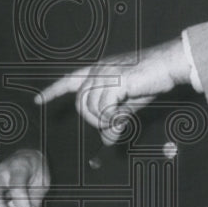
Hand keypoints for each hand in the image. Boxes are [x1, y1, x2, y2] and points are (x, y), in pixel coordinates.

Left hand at [35, 38, 191, 144]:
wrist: (170, 65)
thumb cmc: (151, 81)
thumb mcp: (128, 104)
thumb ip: (114, 119)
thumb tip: (108, 142)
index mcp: (98, 70)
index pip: (68, 80)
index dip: (52, 92)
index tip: (37, 101)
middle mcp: (98, 69)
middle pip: (80, 102)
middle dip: (92, 120)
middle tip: (112, 126)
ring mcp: (105, 73)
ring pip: (90, 107)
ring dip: (103, 121)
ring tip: (120, 122)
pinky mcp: (115, 80)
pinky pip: (103, 108)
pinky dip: (111, 119)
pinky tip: (122, 118)